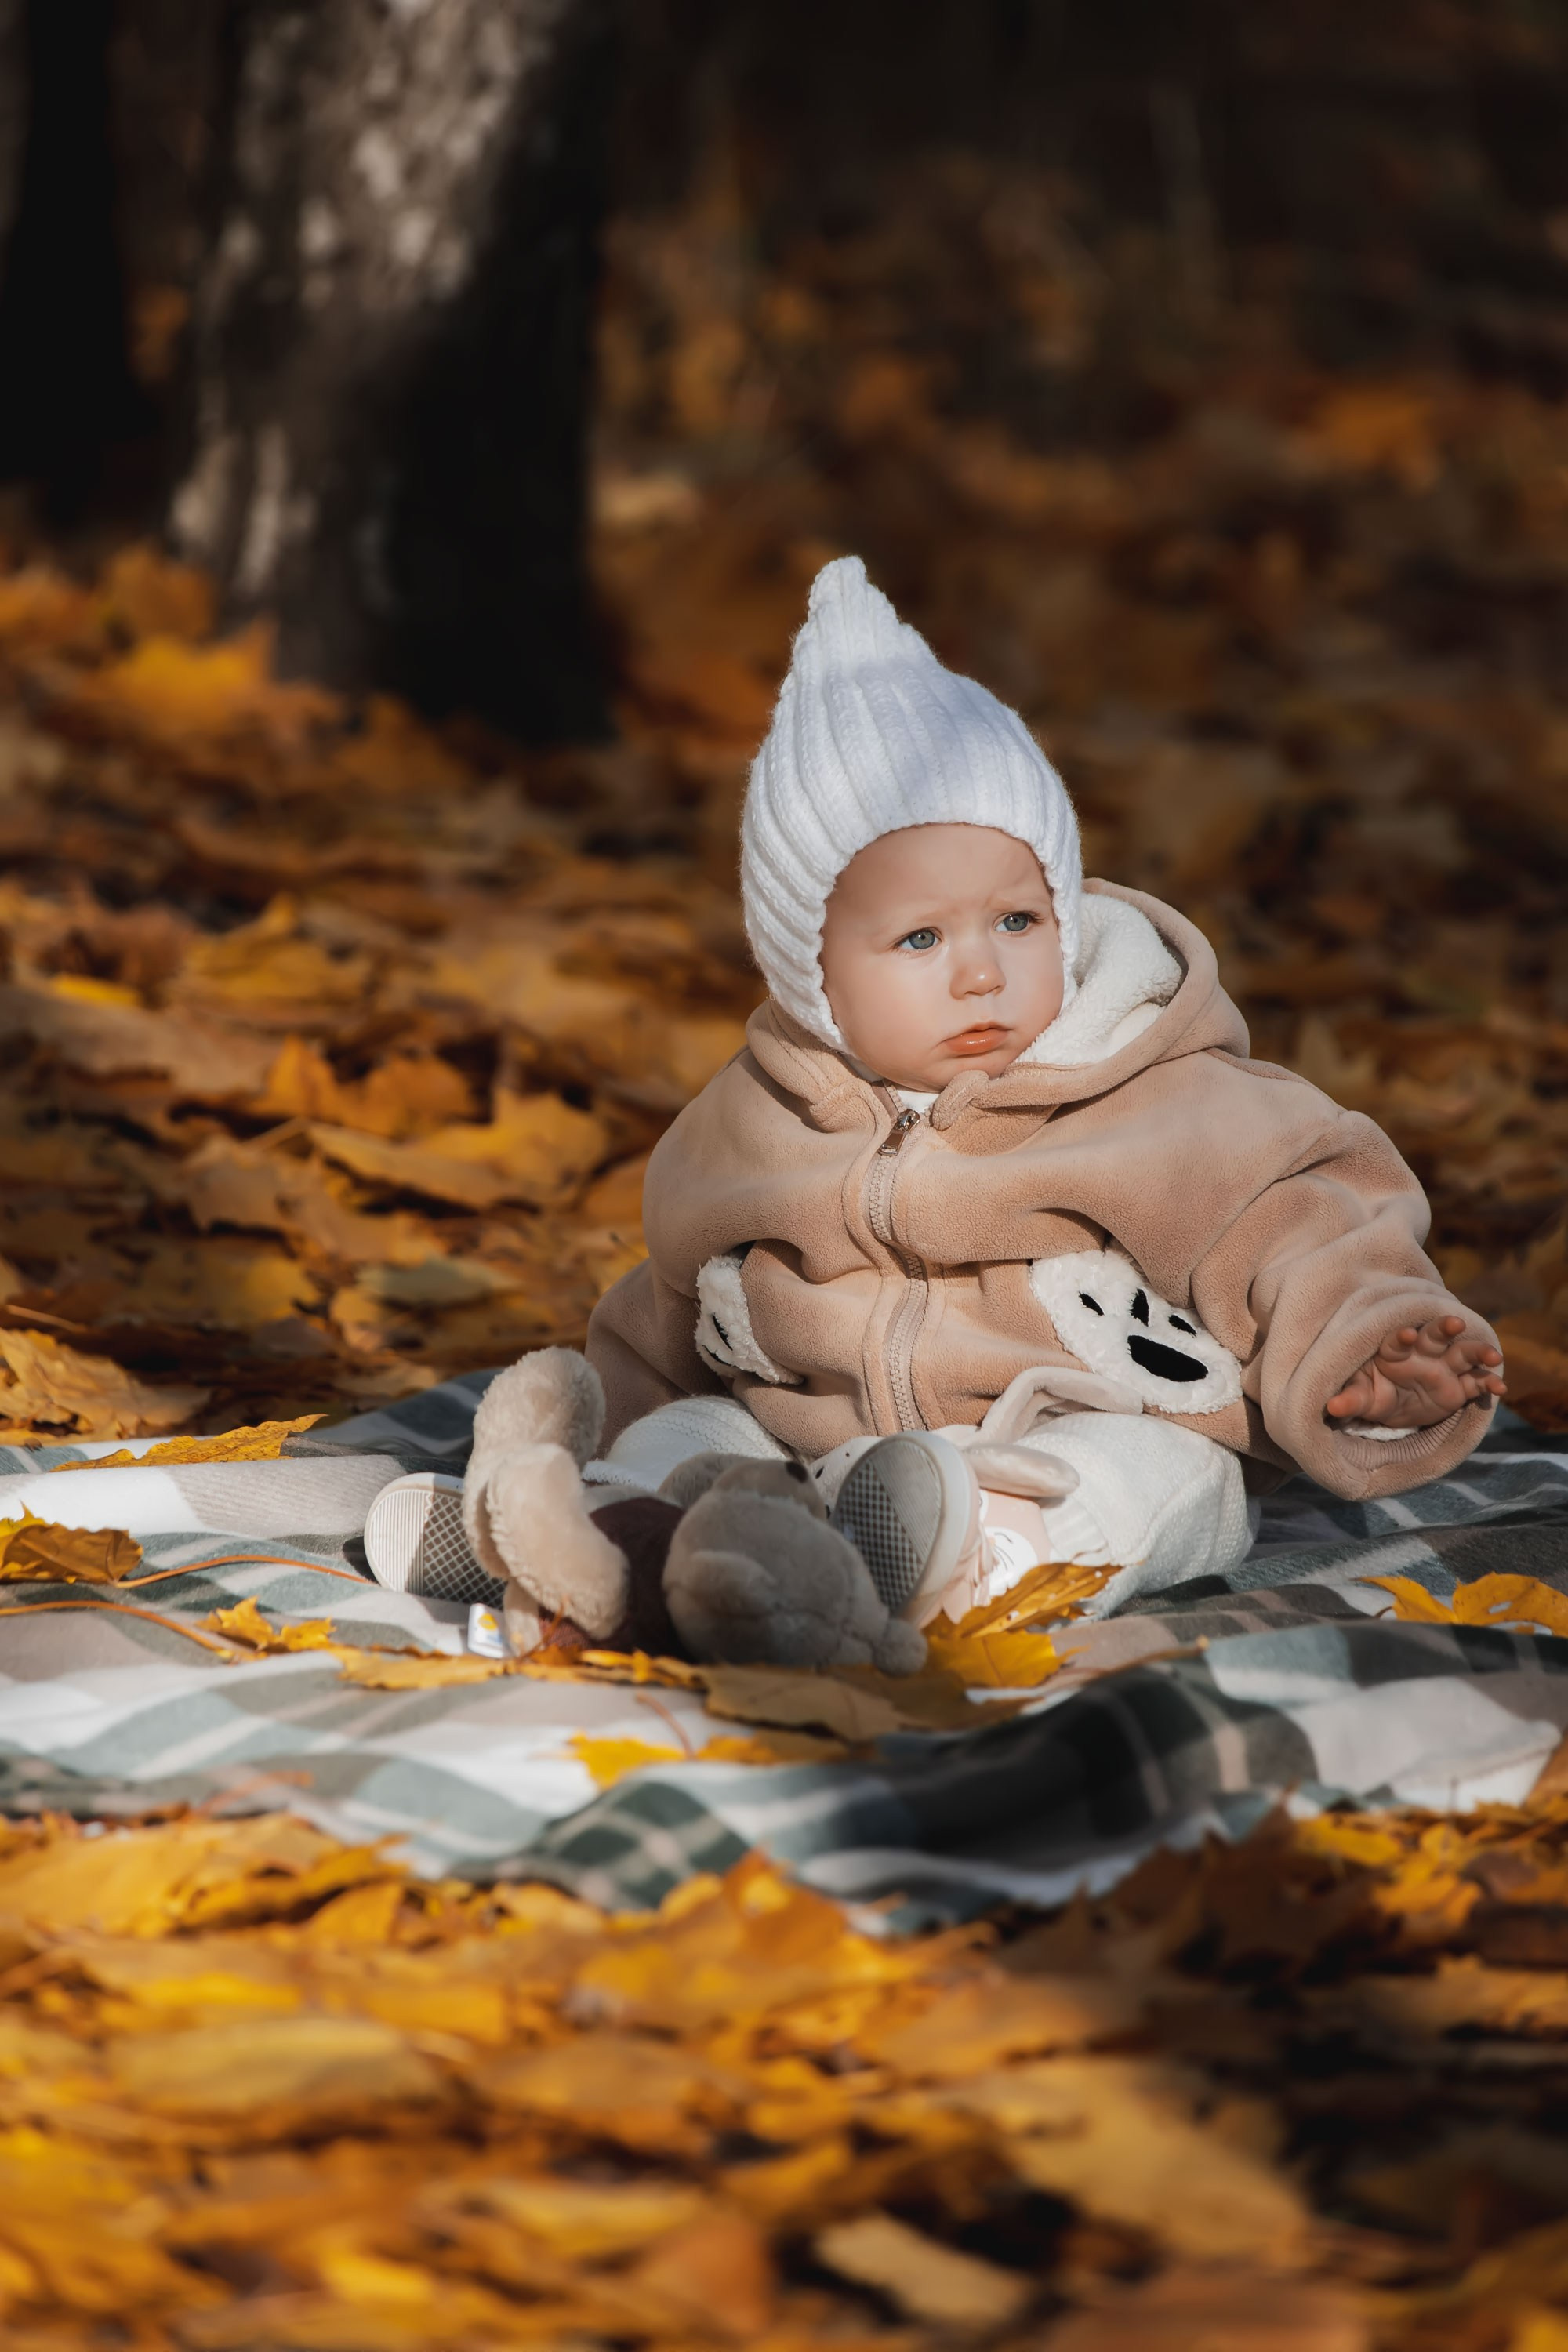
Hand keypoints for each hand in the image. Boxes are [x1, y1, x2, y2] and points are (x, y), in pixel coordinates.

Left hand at [1326, 1314, 1505, 1430]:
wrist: (1389, 1407)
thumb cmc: (1370, 1394)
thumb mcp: (1359, 1398)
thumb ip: (1349, 1399)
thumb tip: (1330, 1406)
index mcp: (1392, 1350)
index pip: (1397, 1338)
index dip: (1402, 1336)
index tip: (1407, 1334)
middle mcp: (1421, 1353)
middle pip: (1435, 1335)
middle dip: (1444, 1328)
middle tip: (1454, 1323)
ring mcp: (1442, 1368)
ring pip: (1463, 1353)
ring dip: (1478, 1351)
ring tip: (1493, 1356)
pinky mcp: (1459, 1387)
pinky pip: (1476, 1383)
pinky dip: (1489, 1383)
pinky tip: (1501, 1389)